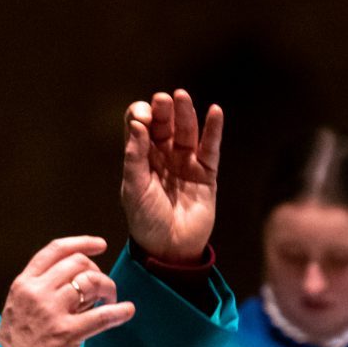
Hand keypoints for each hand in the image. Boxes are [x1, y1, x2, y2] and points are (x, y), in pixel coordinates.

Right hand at [0, 236, 134, 346]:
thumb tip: (81, 282)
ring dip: (109, 289)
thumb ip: (44, 292)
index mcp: (24, 283)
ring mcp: (51, 312)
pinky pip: (102, 315)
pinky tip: (127, 310)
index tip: (100, 245)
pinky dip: (119, 311)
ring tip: (110, 302)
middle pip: (78, 263)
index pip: (55, 250)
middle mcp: (37, 292)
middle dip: (97, 272)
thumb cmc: (16, 345)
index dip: (82, 243)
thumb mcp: (20, 307)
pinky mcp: (66, 333)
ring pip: (92, 282)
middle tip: (103, 289)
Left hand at [120, 89, 222, 259]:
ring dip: (185, 113)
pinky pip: (211, 148)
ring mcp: (186, 164)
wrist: (170, 249)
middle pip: (165, 124)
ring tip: (182, 97)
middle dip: (163, 110)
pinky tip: (214, 112)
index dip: (141, 117)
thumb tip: (138, 123)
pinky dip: (213, 129)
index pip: (140, 127)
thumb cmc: (145, 221)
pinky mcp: (207, 174)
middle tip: (163, 99)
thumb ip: (135, 156)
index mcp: (141, 158)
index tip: (142, 118)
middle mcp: (164, 156)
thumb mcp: (133, 188)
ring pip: (187, 131)